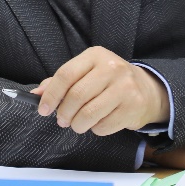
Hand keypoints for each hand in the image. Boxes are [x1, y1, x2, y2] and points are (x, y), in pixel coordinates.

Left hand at [31, 46, 169, 135]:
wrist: (147, 90)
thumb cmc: (109, 81)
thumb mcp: (87, 72)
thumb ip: (62, 81)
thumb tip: (37, 94)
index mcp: (96, 55)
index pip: (66, 74)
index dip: (51, 95)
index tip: (43, 109)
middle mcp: (112, 68)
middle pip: (76, 96)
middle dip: (63, 113)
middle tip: (62, 120)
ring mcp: (124, 88)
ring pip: (89, 114)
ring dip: (77, 124)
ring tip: (78, 124)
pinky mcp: (132, 107)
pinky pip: (103, 126)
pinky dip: (95, 129)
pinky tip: (99, 122)